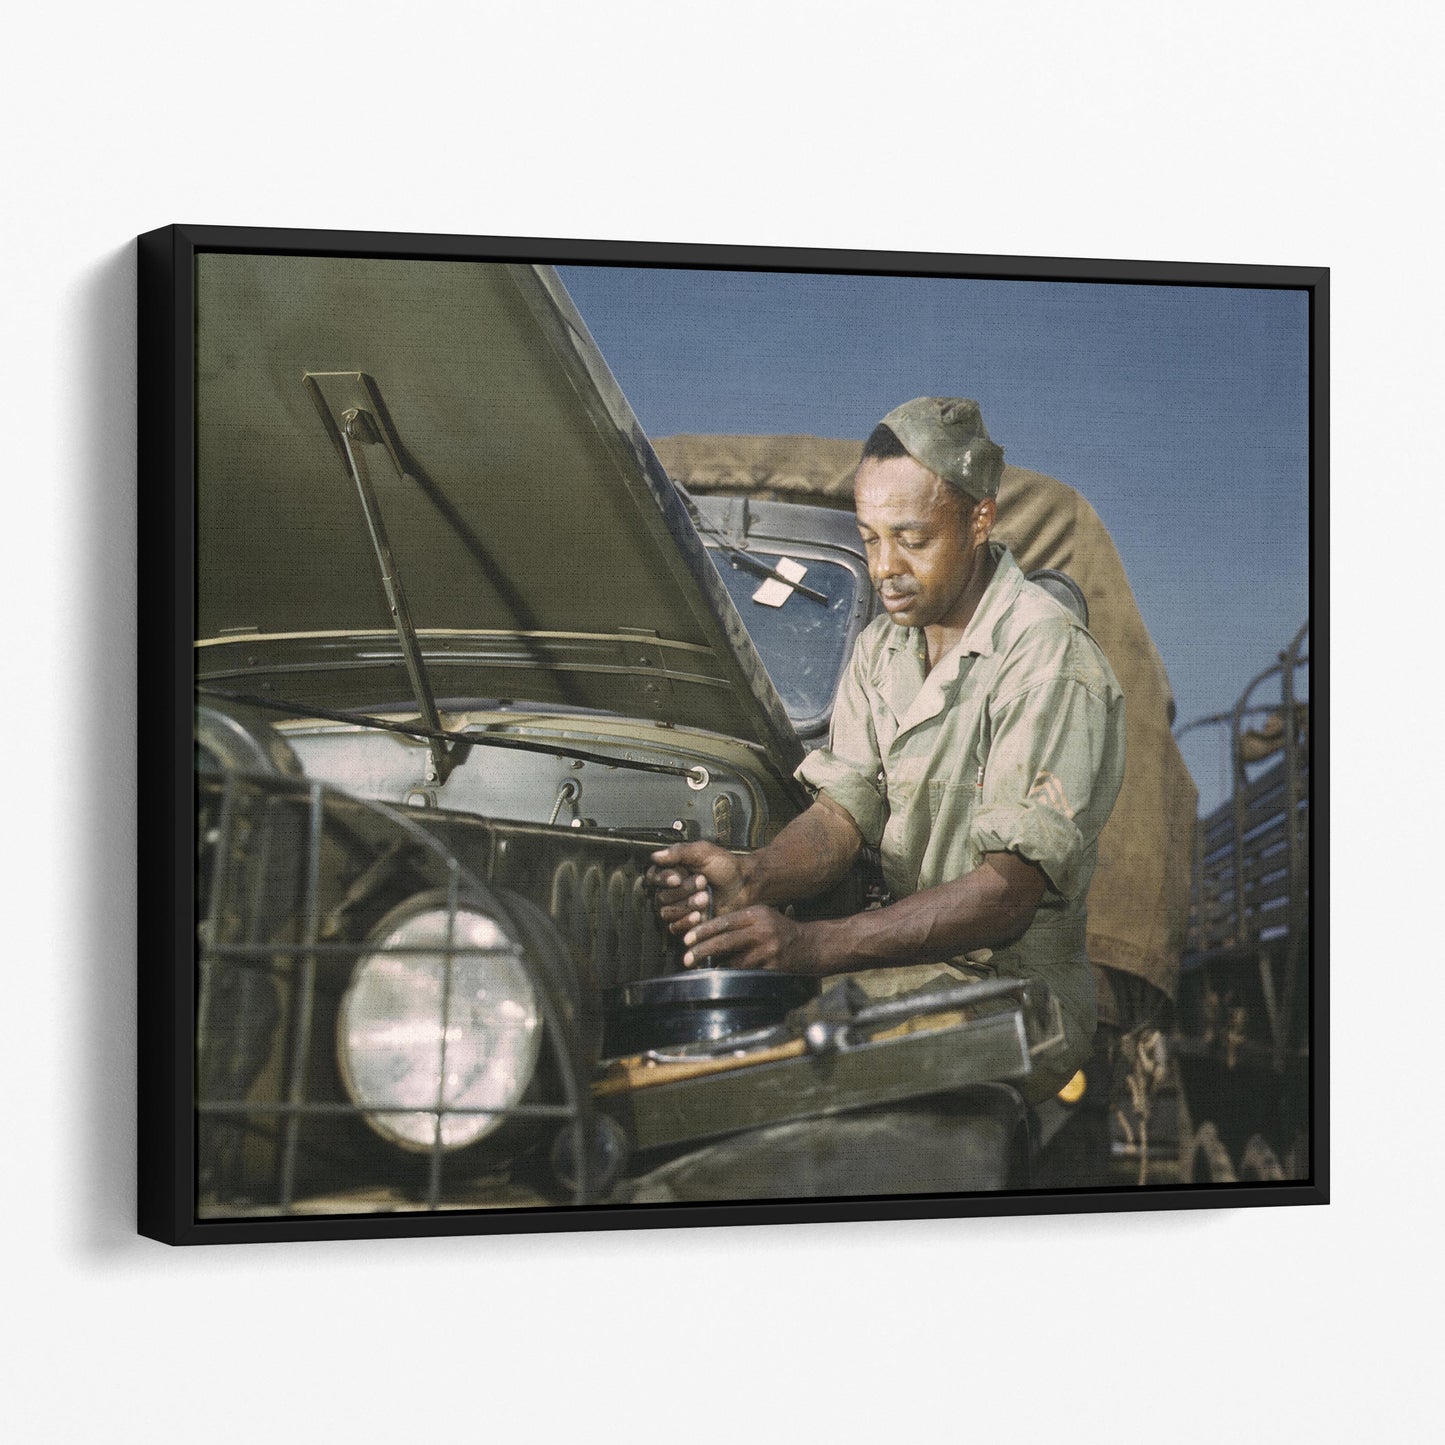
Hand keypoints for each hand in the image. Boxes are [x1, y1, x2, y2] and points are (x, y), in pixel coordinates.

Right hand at [647, 842, 748, 936]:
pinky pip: (675, 927)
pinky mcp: (687, 924)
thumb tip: (656, 856)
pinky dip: (686, 921)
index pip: (654, 877)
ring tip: (705, 897)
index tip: (677, 878)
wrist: (745, 885)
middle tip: (702, 882)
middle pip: (661, 897)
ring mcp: (679, 908)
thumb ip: (679, 852)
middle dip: (683, 891)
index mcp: (673, 871)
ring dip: (686, 905)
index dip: (663, 879)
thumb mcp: (702, 852)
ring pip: (667, 913)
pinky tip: (699, 915)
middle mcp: (672, 890)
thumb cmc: (726, 866)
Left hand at [681, 905, 831, 974]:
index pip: (724, 921)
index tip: (687, 939)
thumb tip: (707, 934)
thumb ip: (739, 923)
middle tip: (687, 958)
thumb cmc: (781, 931)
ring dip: (717, 967)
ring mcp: (769, 949)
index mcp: (757, 914)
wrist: (813, 945)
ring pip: (734, 961)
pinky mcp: (774, 966)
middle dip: (703, 950)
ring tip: (703, 970)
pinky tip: (724, 978)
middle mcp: (763, 929)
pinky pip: (748, 973)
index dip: (703, 931)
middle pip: (726, 940)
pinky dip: (734, 976)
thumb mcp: (763, 917)